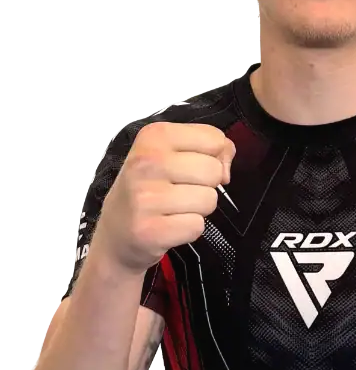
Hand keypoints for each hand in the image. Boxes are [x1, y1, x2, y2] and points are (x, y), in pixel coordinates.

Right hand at [94, 122, 235, 273]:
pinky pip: (197, 226)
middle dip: (206, 185)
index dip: (213, 156)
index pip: (214, 139)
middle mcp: (147, 162)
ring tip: (174, 209)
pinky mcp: (150, 230)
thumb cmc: (148, 189)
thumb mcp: (170, 155)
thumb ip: (209, 148)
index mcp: (154, 136)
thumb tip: (226, 164)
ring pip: (209, 200)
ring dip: (198, 209)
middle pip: (214, 171)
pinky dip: (189, 229)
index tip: (193, 166)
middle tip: (181, 191)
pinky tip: (169, 225)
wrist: (115, 233)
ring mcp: (146, 197)